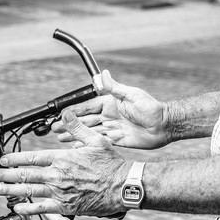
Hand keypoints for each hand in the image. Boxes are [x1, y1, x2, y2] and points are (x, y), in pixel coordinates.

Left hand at [0, 111, 127, 215]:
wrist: (123, 187)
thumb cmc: (111, 164)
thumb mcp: (94, 139)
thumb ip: (76, 127)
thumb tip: (65, 114)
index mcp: (62, 158)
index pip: (32, 158)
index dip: (14, 159)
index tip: (2, 160)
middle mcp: (58, 176)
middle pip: (25, 175)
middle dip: (4, 176)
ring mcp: (61, 192)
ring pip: (29, 191)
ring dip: (10, 191)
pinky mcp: (67, 207)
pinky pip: (43, 208)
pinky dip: (28, 208)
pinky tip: (17, 207)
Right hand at [51, 70, 168, 149]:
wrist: (164, 126)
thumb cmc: (151, 108)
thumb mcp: (132, 95)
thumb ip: (115, 87)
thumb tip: (103, 73)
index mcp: (109, 103)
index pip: (86, 107)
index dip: (73, 111)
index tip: (60, 114)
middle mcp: (108, 115)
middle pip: (84, 120)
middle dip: (69, 124)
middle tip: (54, 128)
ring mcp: (111, 128)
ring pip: (88, 132)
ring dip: (74, 134)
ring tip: (60, 138)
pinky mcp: (116, 141)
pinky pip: (98, 142)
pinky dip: (86, 144)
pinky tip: (76, 146)